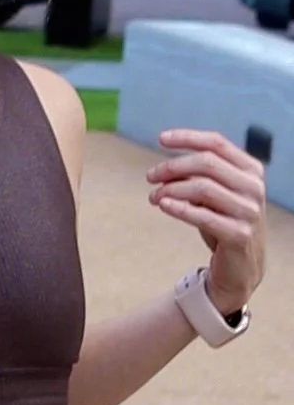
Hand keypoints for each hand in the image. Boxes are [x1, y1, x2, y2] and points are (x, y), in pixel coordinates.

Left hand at [147, 129, 265, 314]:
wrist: (241, 266)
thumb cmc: (224, 222)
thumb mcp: (214, 194)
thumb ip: (198, 176)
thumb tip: (165, 168)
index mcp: (251, 170)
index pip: (217, 143)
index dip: (187, 138)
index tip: (161, 139)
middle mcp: (253, 187)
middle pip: (207, 163)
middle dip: (173, 166)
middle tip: (150, 176)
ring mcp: (249, 211)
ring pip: (203, 187)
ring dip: (171, 189)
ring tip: (154, 196)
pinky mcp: (239, 234)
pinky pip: (204, 216)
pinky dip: (179, 208)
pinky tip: (163, 205)